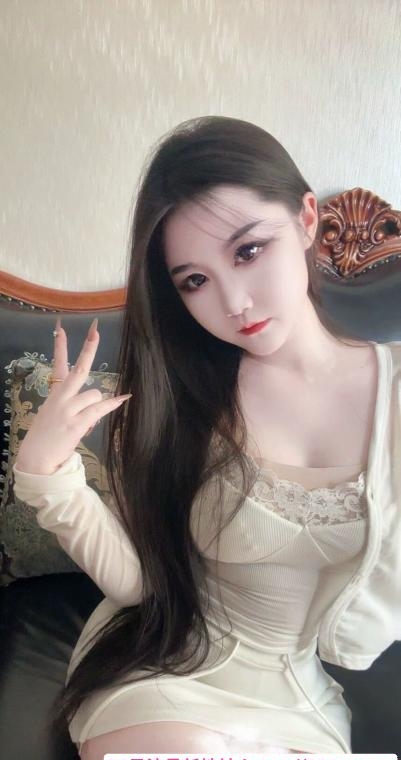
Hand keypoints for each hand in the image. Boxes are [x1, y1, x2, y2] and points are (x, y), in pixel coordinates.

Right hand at [14, 317, 131, 474]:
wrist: (36, 459)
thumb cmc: (46, 437)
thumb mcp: (52, 413)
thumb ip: (72, 403)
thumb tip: (98, 400)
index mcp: (54, 394)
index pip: (58, 365)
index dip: (60, 346)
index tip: (62, 328)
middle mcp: (60, 398)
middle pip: (78, 369)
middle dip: (88, 350)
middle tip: (95, 332)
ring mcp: (67, 410)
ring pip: (94, 394)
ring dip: (96, 405)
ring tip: (85, 420)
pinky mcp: (76, 423)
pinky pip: (99, 409)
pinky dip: (112, 404)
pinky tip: (124, 398)